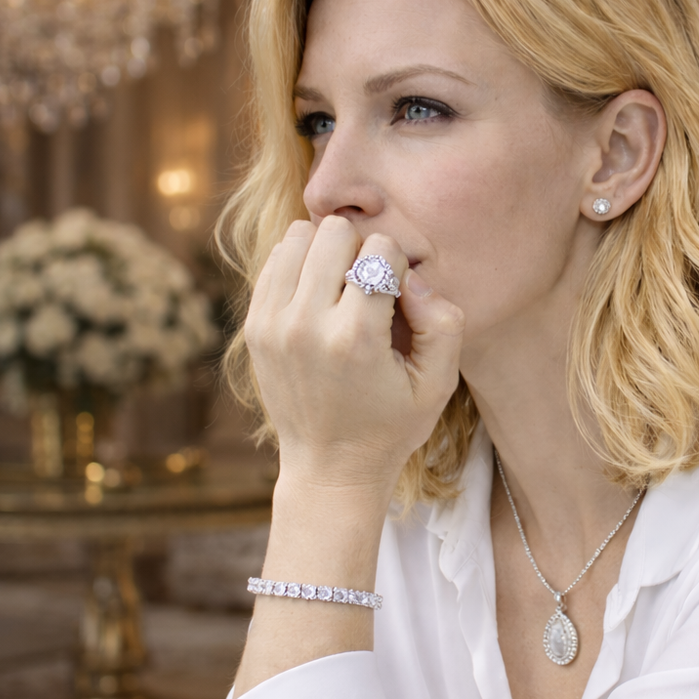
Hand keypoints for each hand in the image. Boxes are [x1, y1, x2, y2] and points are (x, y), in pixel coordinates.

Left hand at [245, 216, 464, 511]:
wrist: (330, 467)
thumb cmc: (392, 424)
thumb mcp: (440, 383)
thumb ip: (444, 320)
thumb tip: (411, 275)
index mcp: (356, 339)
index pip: (380, 248)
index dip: (398, 266)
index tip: (398, 300)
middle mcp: (306, 326)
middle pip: (334, 231)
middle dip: (360, 250)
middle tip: (368, 290)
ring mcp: (273, 325)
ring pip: (299, 235)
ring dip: (327, 252)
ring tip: (342, 289)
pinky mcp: (254, 327)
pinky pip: (276, 259)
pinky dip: (301, 266)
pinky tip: (319, 297)